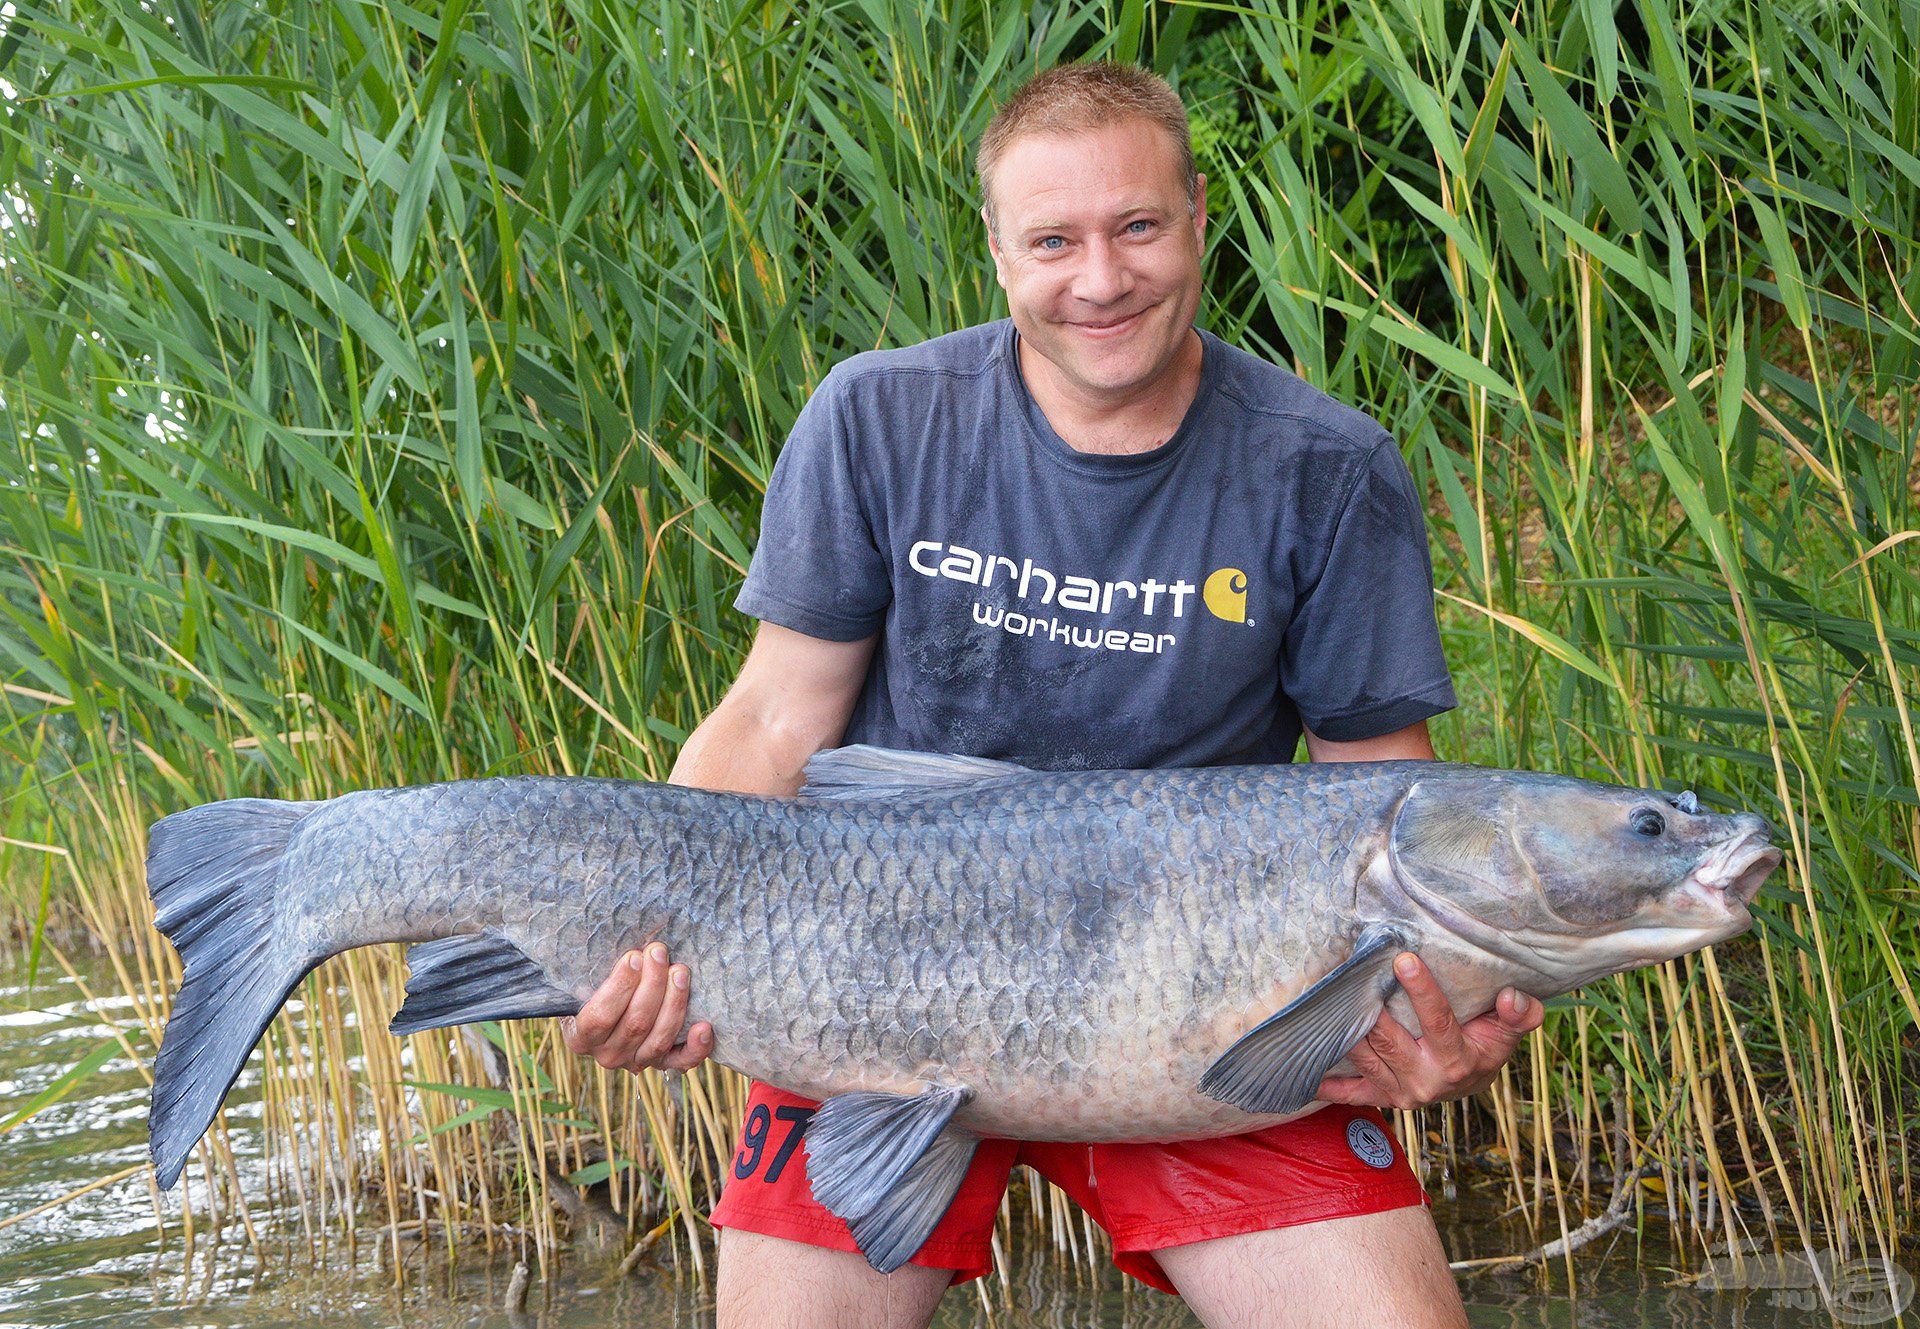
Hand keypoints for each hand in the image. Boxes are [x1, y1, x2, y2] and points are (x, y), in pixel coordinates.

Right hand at [561, 942, 712, 1074]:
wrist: (602, 1016)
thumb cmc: (590, 991)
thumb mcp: (575, 982)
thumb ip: (580, 971)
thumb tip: (599, 939)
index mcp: (580, 1037)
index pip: (600, 1018)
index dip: (619, 987)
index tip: (634, 957)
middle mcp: (608, 1055)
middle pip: (635, 1023)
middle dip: (652, 984)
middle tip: (659, 952)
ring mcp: (636, 1061)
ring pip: (659, 1038)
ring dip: (674, 1002)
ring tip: (680, 971)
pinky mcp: (663, 1063)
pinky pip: (682, 1060)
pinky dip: (696, 1047)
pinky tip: (704, 1026)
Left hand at [1315, 952, 1542, 1109]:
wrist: (1472, 1081)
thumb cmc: (1486, 1044)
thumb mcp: (1508, 1031)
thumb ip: (1519, 1015)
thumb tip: (1513, 997)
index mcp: (1458, 1061)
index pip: (1438, 1021)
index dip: (1422, 990)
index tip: (1403, 959)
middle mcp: (1427, 1081)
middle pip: (1390, 1039)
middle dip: (1370, 1007)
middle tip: (1352, 973)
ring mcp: (1401, 1092)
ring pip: (1366, 1057)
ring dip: (1345, 1031)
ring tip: (1329, 998)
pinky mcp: (1383, 1097)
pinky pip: (1352, 1094)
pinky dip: (1328, 1086)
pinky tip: (1306, 1073)